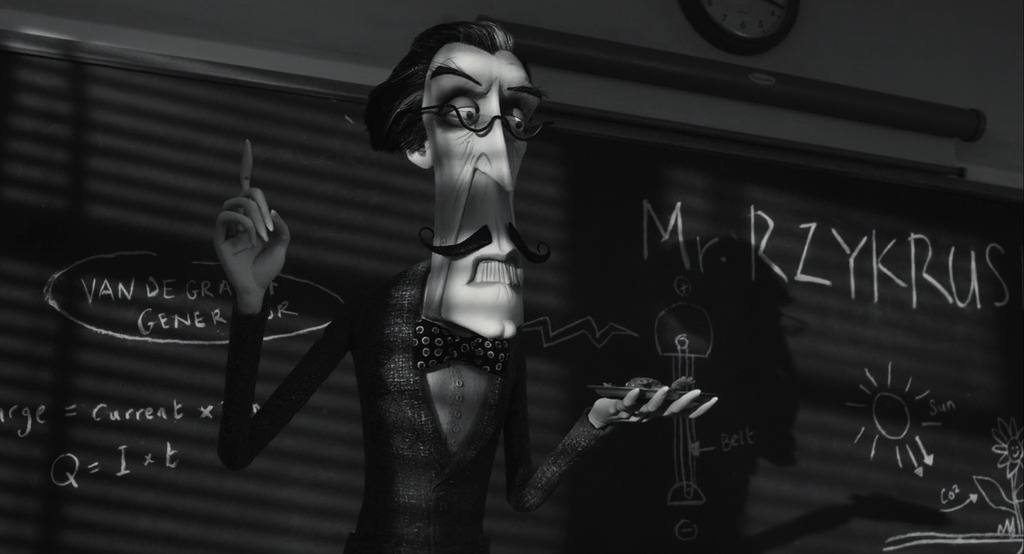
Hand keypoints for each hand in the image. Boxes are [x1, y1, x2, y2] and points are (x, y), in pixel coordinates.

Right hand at [213, 139, 289, 312]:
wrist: (258, 288)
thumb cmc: (268, 267)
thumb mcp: (283, 244)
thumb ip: (280, 225)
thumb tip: (271, 210)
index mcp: (251, 215)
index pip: (246, 184)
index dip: (245, 164)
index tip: (247, 143)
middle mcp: (237, 217)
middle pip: (245, 191)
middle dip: (259, 202)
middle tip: (270, 226)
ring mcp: (226, 226)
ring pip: (236, 202)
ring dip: (253, 216)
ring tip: (263, 235)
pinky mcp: (218, 237)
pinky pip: (226, 216)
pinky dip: (243, 223)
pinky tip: (253, 238)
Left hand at [588, 386, 717, 428]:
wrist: (600, 416)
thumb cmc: (626, 404)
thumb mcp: (645, 399)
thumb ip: (658, 395)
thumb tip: (674, 385)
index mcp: (658, 413)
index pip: (682, 414)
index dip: (698, 409)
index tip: (714, 399)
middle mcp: (649, 415)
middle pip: (670, 412)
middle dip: (685, 402)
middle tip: (698, 392)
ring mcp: (634, 414)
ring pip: (649, 409)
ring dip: (659, 399)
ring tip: (666, 388)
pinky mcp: (618, 409)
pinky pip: (625, 405)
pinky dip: (631, 398)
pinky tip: (636, 390)